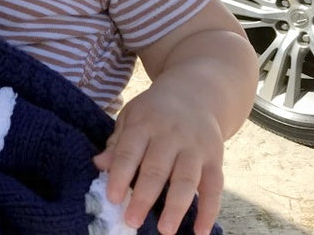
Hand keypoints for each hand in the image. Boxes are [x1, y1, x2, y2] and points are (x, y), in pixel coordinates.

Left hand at [93, 79, 223, 234]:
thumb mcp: (131, 117)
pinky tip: (200, 231)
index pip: (129, 151)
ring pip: (185, 179)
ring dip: (175, 206)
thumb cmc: (154, 111)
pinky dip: (209, 210)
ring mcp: (194, 147)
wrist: (195, 92)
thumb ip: (117, 143)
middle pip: (156, 168)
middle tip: (131, 221)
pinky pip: (214, 187)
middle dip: (144, 196)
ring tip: (165, 230)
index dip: (120, 174)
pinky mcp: (215, 158)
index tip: (112, 198)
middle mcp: (170, 135)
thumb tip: (98, 165)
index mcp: (144, 123)